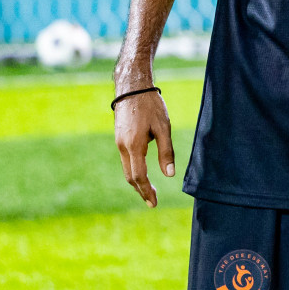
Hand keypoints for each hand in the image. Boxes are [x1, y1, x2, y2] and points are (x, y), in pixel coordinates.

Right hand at [114, 89, 175, 207]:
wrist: (132, 86)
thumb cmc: (150, 105)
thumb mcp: (163, 127)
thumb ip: (166, 152)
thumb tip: (169, 175)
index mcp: (134, 145)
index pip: (139, 176)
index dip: (147, 191)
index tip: (154, 203)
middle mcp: (123, 146)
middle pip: (130, 176)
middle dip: (141, 190)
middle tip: (152, 202)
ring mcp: (119, 142)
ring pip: (127, 168)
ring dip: (137, 182)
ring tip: (147, 191)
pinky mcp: (119, 137)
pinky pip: (125, 159)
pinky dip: (133, 170)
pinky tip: (141, 172)